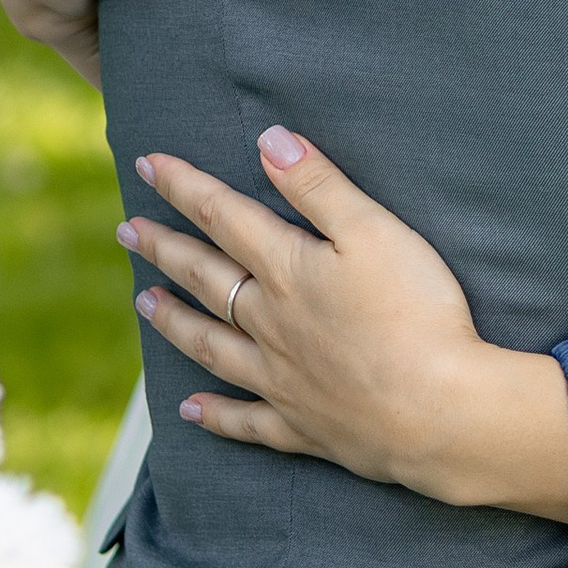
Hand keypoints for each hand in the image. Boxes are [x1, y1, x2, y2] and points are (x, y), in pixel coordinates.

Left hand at [123, 128, 567, 527]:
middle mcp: (271, 324)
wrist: (439, 411)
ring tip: (143, 303)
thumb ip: (319, 186)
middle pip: (206, 279)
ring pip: (212, 345)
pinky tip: (189, 411)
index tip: (147, 164)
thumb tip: (268, 141)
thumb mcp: (374, 231)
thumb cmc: (416, 314)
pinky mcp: (304, 426)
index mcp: (288, 270)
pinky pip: (246, 421)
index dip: (184, 186)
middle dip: (165, 249)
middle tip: (128, 231)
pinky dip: (215, 415)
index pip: (224, 217)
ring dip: (174, 321)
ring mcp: (282, 379)